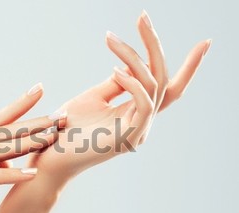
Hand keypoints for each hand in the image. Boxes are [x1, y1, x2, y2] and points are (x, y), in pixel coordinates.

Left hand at [29, 11, 210, 181]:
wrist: (49, 155)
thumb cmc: (66, 128)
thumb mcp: (93, 98)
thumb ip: (116, 84)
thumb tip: (129, 65)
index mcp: (135, 111)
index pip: (167, 86)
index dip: (188, 66)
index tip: (205, 43)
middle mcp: (141, 120)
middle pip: (163, 79)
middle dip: (155, 45)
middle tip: (143, 16)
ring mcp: (138, 130)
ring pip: (153, 86)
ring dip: (133, 57)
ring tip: (110, 38)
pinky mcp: (130, 138)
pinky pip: (144, 104)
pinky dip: (133, 83)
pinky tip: (115, 70)